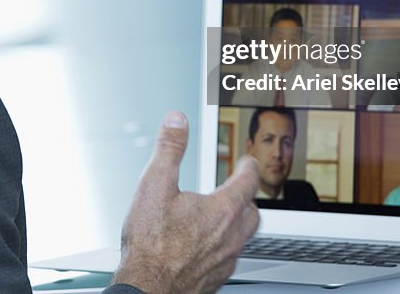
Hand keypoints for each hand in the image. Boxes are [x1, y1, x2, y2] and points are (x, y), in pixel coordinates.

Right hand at [111, 111, 259, 293]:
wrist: (147, 288)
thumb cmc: (150, 245)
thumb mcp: (154, 185)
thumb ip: (169, 149)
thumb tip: (177, 121)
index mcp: (222, 210)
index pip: (248, 181)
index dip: (249, 167)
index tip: (248, 162)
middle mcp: (230, 236)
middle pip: (252, 212)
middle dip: (247, 197)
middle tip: (238, 188)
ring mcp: (225, 260)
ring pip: (243, 237)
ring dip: (238, 223)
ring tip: (223, 216)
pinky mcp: (215, 279)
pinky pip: (229, 258)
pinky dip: (223, 246)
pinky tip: (206, 246)